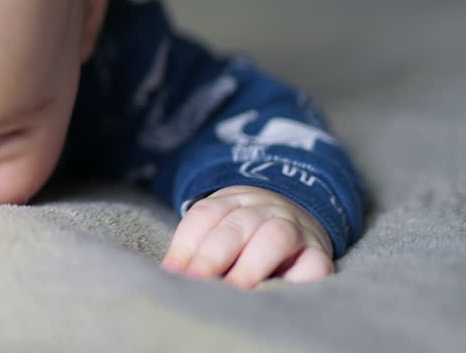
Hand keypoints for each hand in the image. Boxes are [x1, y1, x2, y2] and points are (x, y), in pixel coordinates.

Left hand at [161, 185, 333, 288]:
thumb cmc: (246, 235)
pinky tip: (276, 294)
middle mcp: (265, 209)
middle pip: (237, 225)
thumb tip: (174, 275)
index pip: (206, 214)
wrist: (300, 217)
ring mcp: (295, 228)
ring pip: (275, 237)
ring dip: (251, 265)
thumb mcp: (219, 228)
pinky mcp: (320, 255)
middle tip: (197, 283)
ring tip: (235, 290)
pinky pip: (314, 263)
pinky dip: (296, 279)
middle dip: (213, 256)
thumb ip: (197, 248)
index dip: (186, 244)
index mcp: (234, 199)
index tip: (173, 272)